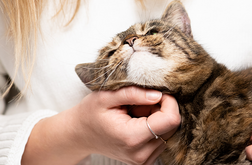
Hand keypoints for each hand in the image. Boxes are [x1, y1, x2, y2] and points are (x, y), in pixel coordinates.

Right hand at [22, 86, 180, 164]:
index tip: (157, 92)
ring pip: (168, 132)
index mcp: (131, 137)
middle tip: (141, 102)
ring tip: (136, 112)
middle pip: (172, 126)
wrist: (79, 135)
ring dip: (157, 118)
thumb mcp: (106, 96)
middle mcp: (140, 154)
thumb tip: (158, 95)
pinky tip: (137, 122)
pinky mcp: (145, 161)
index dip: (169, 102)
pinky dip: (154, 127)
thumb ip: (133, 93)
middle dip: (162, 109)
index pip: (170, 120)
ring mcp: (143, 160)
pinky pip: (162, 139)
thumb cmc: (90, 114)